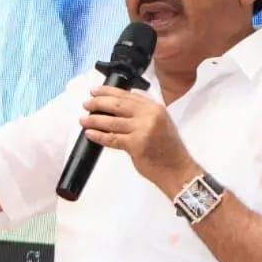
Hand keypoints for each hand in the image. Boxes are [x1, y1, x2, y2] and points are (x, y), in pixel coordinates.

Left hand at [80, 87, 197, 194]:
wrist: (178, 170)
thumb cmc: (167, 149)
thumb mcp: (160, 123)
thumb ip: (141, 113)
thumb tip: (115, 107)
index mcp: (154, 108)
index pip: (126, 95)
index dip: (108, 92)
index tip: (95, 91)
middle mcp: (149, 116)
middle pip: (117, 105)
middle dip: (98, 103)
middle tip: (86, 104)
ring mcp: (143, 130)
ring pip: (112, 122)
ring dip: (94, 120)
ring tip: (84, 119)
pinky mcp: (136, 145)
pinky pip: (112, 139)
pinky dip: (99, 136)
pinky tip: (90, 133)